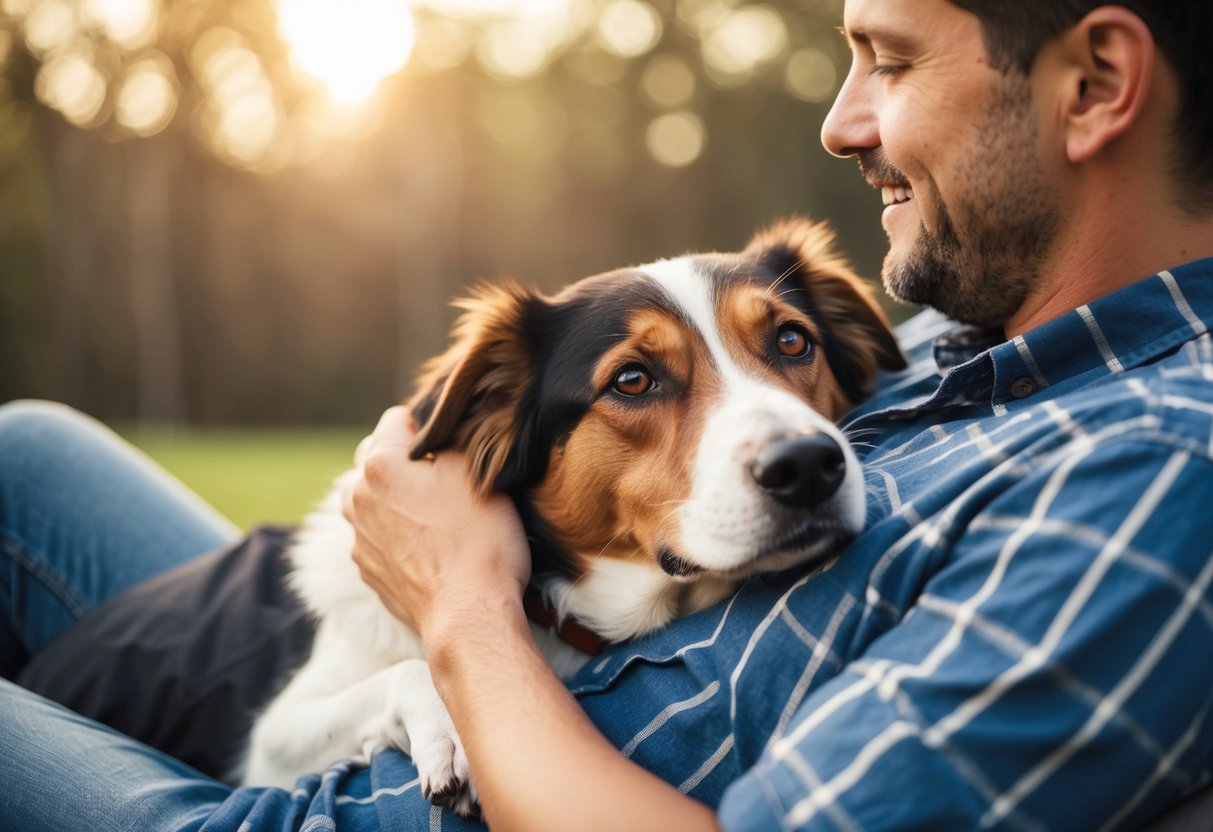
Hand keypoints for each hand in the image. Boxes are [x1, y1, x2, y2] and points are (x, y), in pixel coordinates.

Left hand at [341, 406, 530, 642]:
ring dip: (396, 497)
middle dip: (405, 461)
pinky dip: (398, 533)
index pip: (396, 419)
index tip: (453, 444)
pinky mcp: (369, 571)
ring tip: (435, 512)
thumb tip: (438, 434)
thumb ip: (448, 440)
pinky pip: (378, 536)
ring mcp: (359, 539)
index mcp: (379, 465)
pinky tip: (430, 546)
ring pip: (372, 499)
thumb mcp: (475, 470)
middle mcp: (357, 499)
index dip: (430, 425)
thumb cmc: (478, 540)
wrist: (468, 615)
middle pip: (376, 459)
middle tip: (445, 476)